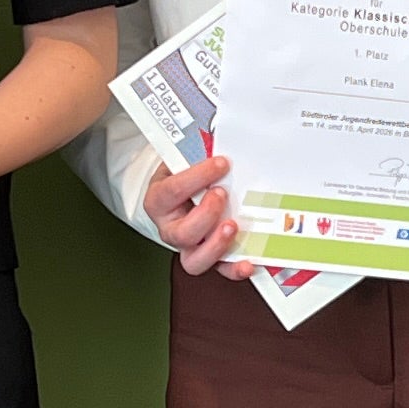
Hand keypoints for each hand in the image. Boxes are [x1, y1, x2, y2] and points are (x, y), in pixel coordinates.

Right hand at [149, 149, 253, 279]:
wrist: (184, 189)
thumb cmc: (185, 172)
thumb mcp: (186, 157)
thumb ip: (199, 149)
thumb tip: (224, 137)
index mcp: (159, 199)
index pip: (171, 191)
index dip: (196, 178)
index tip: (221, 163)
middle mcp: (170, 227)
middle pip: (180, 233)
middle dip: (204, 215)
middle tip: (222, 195)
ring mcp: (188, 246)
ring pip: (194, 260)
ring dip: (215, 246)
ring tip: (232, 226)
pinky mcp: (209, 257)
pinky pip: (219, 270)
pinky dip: (234, 269)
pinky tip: (249, 262)